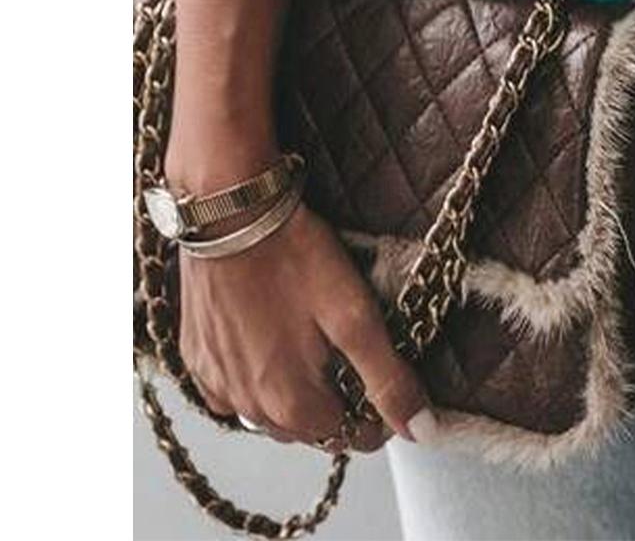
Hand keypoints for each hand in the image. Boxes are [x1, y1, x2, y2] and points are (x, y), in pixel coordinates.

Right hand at [172, 184, 436, 453]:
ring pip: (267, 415)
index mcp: (293, 403)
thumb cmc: (293, 257)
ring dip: (293, 396)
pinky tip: (266, 347)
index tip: (385, 383)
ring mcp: (218, 384)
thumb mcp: (355, 314)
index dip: (375, 415)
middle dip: (335, 407)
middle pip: (307, 430)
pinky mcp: (196, 359)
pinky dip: (253, 380)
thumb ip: (386, 377)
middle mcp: (250, 407)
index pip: (348, 437)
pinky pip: (230, 391)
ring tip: (313, 350)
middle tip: (351, 359)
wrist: (229, 216)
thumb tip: (420, 429)